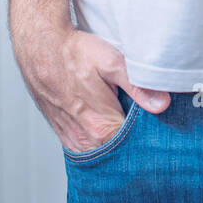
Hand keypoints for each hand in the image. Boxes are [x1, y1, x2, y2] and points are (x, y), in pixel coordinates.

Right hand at [13, 24, 170, 152]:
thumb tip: (162, 104)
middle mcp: (86, 140)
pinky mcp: (64, 134)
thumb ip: (138, 87)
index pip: (136, 147)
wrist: (40, 49)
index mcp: (102, 127)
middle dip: (135, 144)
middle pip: (120, 153)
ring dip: (116, 145)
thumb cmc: (74, 54)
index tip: (159, 130)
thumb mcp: (111, 63)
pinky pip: (87, 149)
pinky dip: (99, 143)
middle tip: (147, 128)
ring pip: (103, 153)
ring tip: (127, 127)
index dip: (150, 139)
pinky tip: (107, 128)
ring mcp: (73, 140)